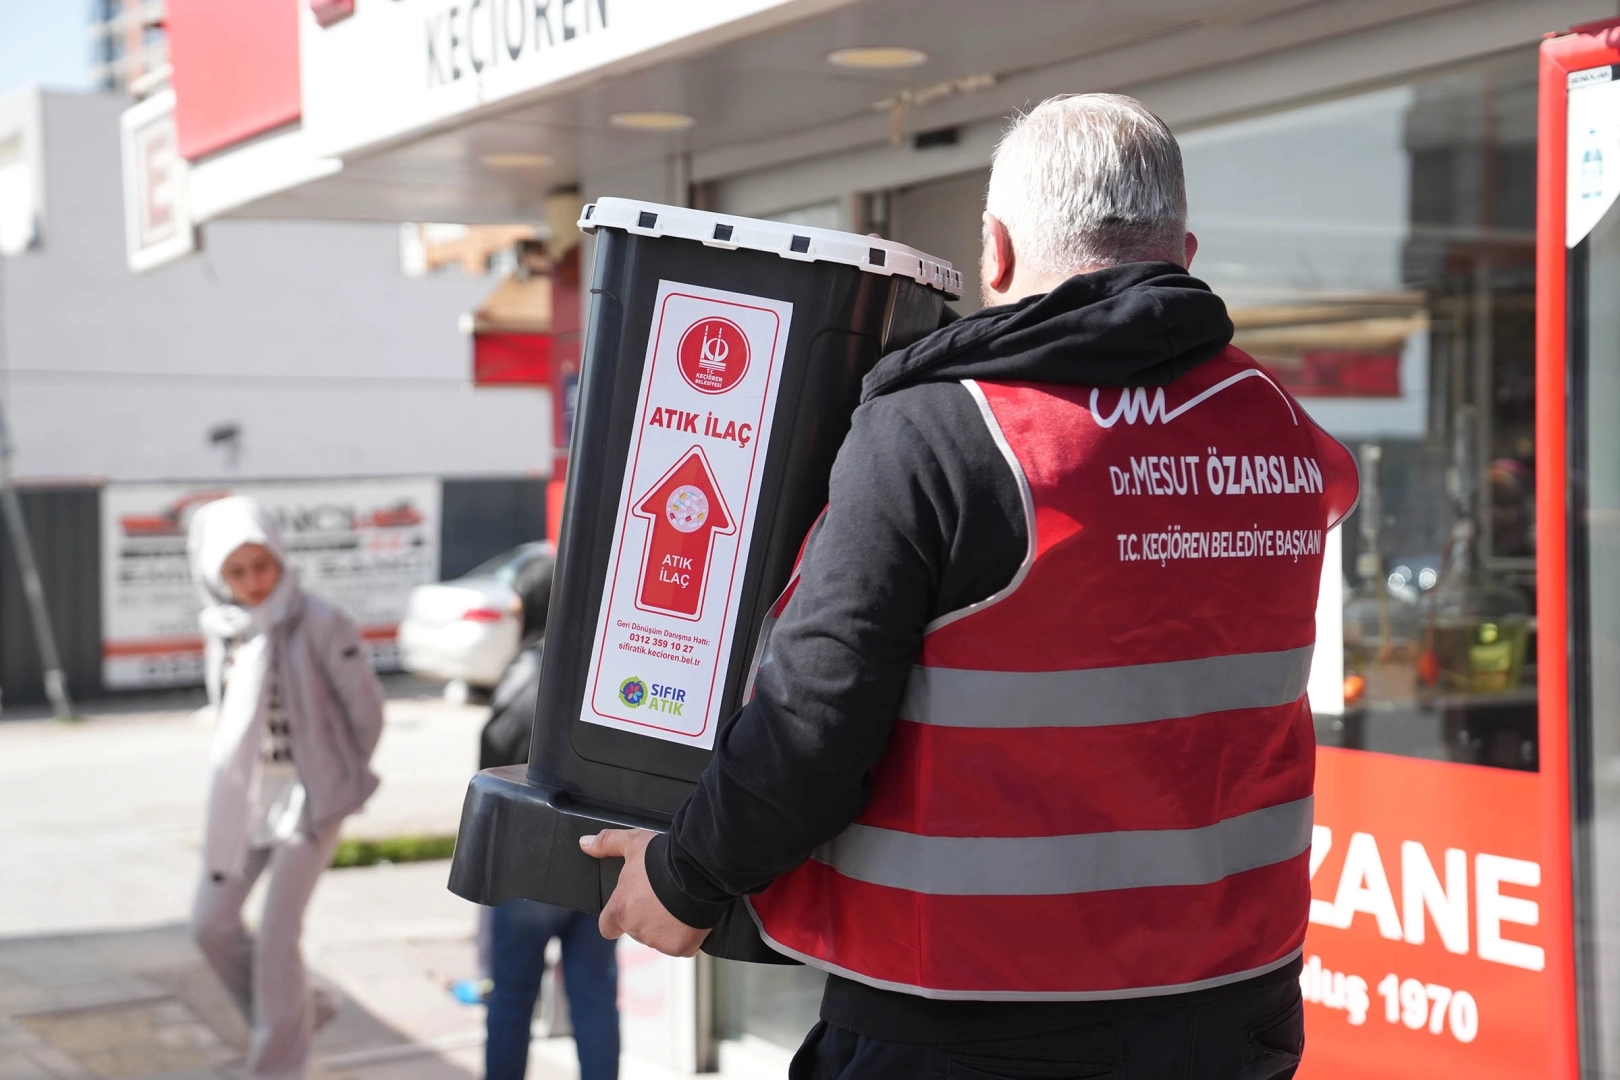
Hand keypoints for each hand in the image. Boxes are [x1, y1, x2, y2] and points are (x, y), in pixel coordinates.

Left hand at [580, 828, 711, 957]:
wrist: (698, 870)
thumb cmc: (664, 858)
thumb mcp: (634, 843)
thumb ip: (607, 843)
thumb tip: (585, 844)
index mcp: (620, 909)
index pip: (607, 926)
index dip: (617, 918)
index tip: (629, 908)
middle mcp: (636, 929)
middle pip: (638, 929)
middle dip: (649, 917)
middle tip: (663, 897)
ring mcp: (658, 941)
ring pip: (661, 938)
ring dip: (668, 926)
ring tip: (680, 902)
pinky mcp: (680, 946)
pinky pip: (683, 945)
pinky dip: (688, 934)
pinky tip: (694, 915)